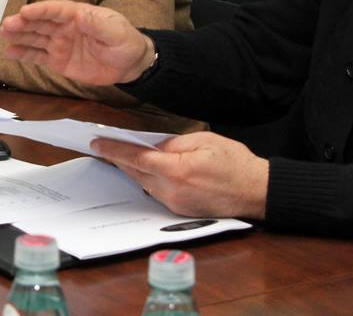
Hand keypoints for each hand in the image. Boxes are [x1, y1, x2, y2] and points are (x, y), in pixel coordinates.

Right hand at [0, 0, 152, 84]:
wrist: (131, 66)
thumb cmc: (126, 42)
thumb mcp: (116, 32)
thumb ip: (98, 24)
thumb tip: (81, 15)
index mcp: (78, 15)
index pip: (55, 10)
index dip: (40, 10)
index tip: (24, 11)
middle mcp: (65, 27)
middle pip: (40, 23)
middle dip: (23, 23)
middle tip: (7, 25)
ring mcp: (60, 43)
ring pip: (35, 38)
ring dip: (19, 36)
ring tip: (3, 35)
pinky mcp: (58, 60)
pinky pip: (38, 56)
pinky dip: (23, 54)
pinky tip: (10, 52)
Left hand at [91, 131, 268, 218]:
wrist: (256, 192)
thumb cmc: (235, 163)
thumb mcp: (204, 141)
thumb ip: (173, 143)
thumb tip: (151, 144)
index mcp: (178, 170)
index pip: (137, 157)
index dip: (114, 149)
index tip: (96, 142)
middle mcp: (172, 190)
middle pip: (135, 172)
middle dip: (118, 158)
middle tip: (101, 145)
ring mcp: (175, 203)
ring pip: (143, 183)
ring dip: (131, 169)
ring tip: (118, 153)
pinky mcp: (179, 210)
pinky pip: (155, 192)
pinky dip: (146, 179)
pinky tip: (143, 168)